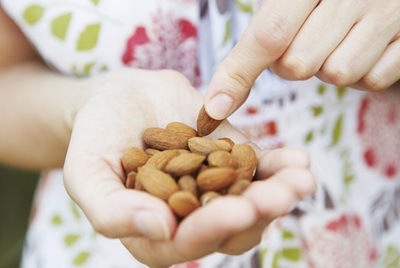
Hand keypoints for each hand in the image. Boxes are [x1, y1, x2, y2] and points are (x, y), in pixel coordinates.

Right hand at [63, 69, 315, 266]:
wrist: (118, 99)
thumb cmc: (96, 137)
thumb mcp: (87, 173)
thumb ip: (112, 210)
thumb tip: (161, 228)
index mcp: (155, 231)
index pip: (186, 243)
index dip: (211, 230)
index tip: (236, 211)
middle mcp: (190, 215)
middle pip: (230, 228)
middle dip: (258, 213)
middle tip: (282, 195)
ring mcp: (215, 186)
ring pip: (252, 200)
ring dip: (279, 192)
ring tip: (300, 179)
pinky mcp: (230, 157)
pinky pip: (258, 167)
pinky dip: (279, 166)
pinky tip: (297, 160)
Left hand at [204, 0, 399, 119]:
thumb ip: (264, 25)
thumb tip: (219, 92)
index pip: (269, 34)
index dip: (239, 72)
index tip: (216, 107)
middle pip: (298, 64)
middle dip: (290, 63)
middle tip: (303, 39)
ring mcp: (389, 15)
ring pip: (337, 74)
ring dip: (328, 66)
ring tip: (337, 39)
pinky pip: (372, 79)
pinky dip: (361, 73)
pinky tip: (363, 47)